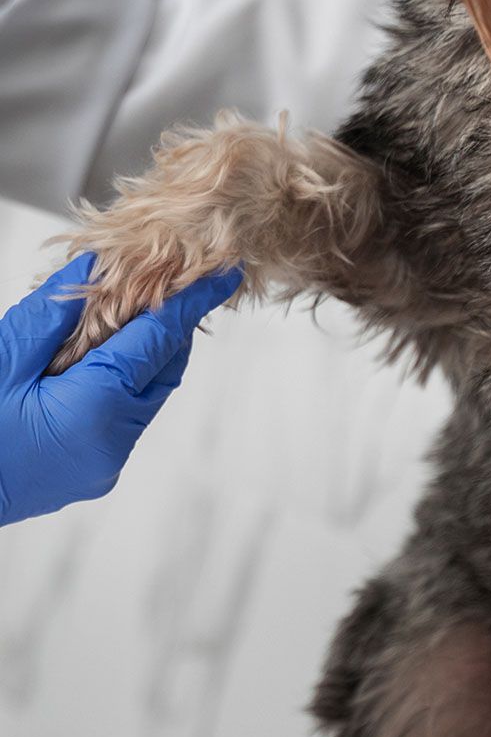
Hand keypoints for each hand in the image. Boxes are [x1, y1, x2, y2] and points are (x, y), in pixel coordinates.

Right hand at [0, 254, 242, 525]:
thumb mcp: (5, 355)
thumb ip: (56, 310)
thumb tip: (97, 264)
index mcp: (96, 407)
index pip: (158, 340)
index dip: (192, 303)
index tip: (224, 276)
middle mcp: (113, 441)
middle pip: (161, 370)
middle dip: (165, 329)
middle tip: (160, 290)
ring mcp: (104, 463)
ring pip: (145, 396)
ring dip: (140, 359)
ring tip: (119, 323)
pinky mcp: (92, 473)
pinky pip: (124, 419)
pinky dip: (120, 386)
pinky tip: (90, 365)